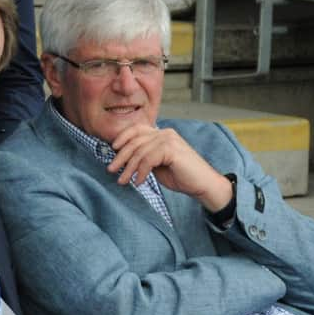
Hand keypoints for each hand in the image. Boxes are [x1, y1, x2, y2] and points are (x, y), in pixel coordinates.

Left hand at [107, 124, 232, 211]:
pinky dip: (141, 172)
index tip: (113, 149)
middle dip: (120, 157)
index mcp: (162, 133)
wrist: (203, 185)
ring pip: (139, 152)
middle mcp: (165, 133)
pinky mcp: (171, 150)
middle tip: (110, 170)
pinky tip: (139, 182)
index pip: (137, 129)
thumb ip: (145, 158)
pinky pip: (148, 160)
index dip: (123, 137)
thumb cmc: (182, 176)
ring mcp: (169, 139)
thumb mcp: (158, 165)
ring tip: (122, 181)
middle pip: (135, 141)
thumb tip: (125, 159)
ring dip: (128, 168)